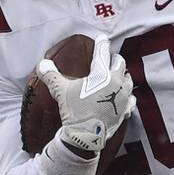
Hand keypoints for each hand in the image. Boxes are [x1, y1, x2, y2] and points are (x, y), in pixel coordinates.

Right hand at [37, 34, 133, 153]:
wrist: (86, 135)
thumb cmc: (74, 110)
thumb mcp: (60, 90)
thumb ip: (51, 75)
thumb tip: (42, 64)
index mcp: (101, 74)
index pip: (102, 53)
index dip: (101, 43)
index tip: (102, 38)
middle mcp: (116, 82)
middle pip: (120, 63)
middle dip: (115, 59)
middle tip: (111, 59)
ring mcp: (123, 96)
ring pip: (129, 80)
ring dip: (124, 76)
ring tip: (119, 75)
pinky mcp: (125, 110)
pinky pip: (131, 99)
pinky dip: (128, 96)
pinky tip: (125, 97)